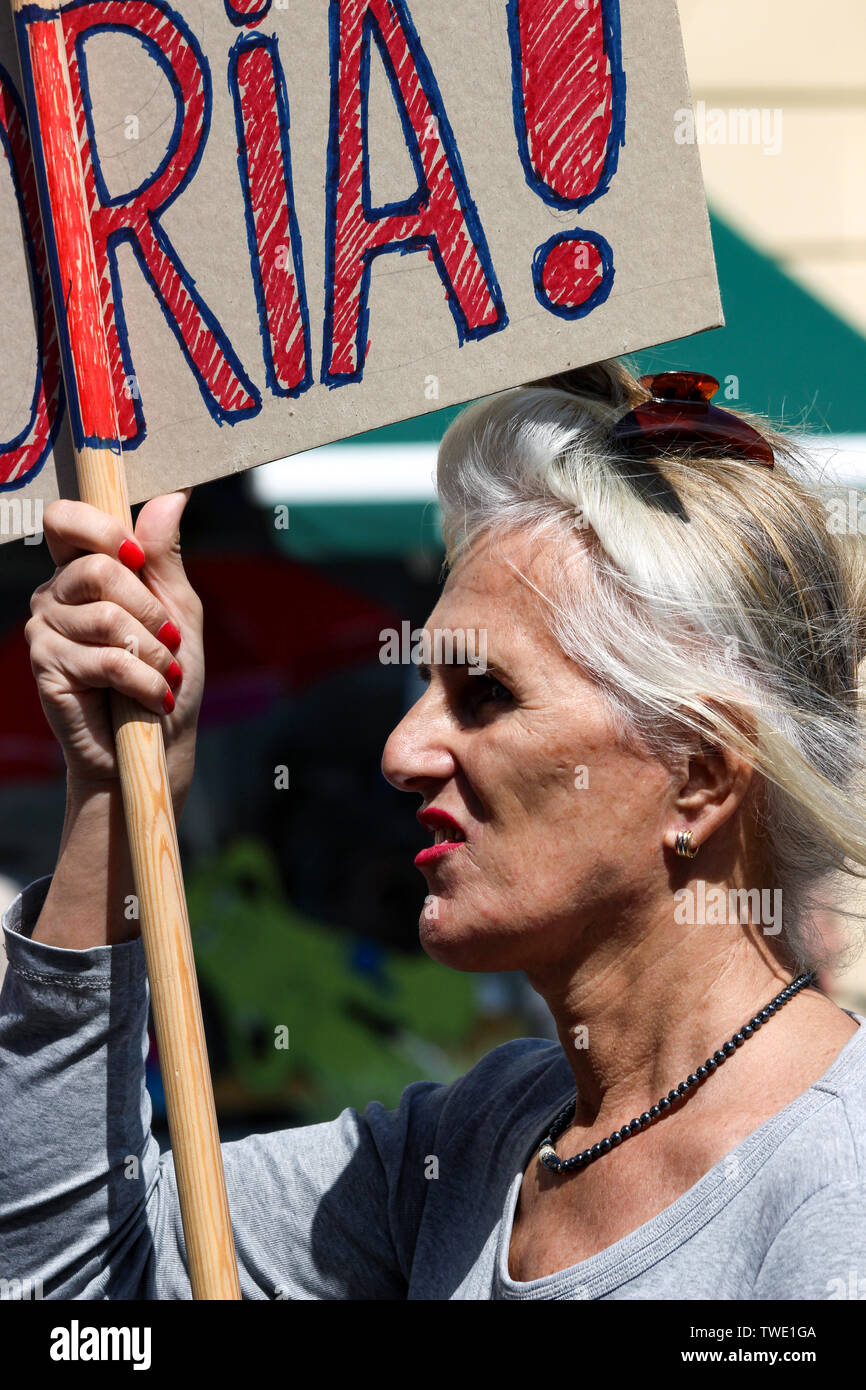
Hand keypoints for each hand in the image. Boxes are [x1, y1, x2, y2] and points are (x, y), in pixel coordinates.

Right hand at [26, 490, 204, 815]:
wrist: (157, 744)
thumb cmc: (166, 675)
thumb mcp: (178, 610)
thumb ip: (166, 556)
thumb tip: (176, 494)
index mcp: (83, 570)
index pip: (66, 519)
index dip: (100, 527)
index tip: (137, 556)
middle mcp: (55, 594)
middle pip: (97, 567)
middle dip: (149, 609)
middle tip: (168, 641)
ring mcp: (44, 629)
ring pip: (108, 617)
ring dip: (153, 653)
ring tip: (162, 676)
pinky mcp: (46, 667)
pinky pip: (106, 659)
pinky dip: (144, 681)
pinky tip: (152, 697)